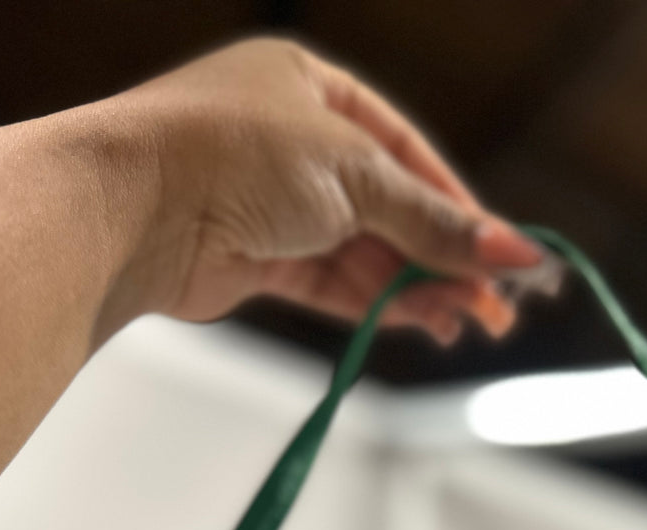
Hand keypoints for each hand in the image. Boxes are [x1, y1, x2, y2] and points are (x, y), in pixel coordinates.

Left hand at [114, 38, 543, 342]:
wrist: (132, 210)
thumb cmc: (234, 155)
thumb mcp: (356, 175)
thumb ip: (435, 223)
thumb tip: (514, 252)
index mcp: (312, 88)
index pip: (407, 153)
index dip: (460, 208)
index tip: (504, 255)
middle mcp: (292, 144)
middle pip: (390, 210)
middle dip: (445, 260)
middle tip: (498, 307)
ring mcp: (272, 205)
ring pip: (364, 254)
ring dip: (418, 290)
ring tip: (468, 325)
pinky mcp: (256, 260)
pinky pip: (334, 283)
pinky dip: (378, 305)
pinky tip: (423, 324)